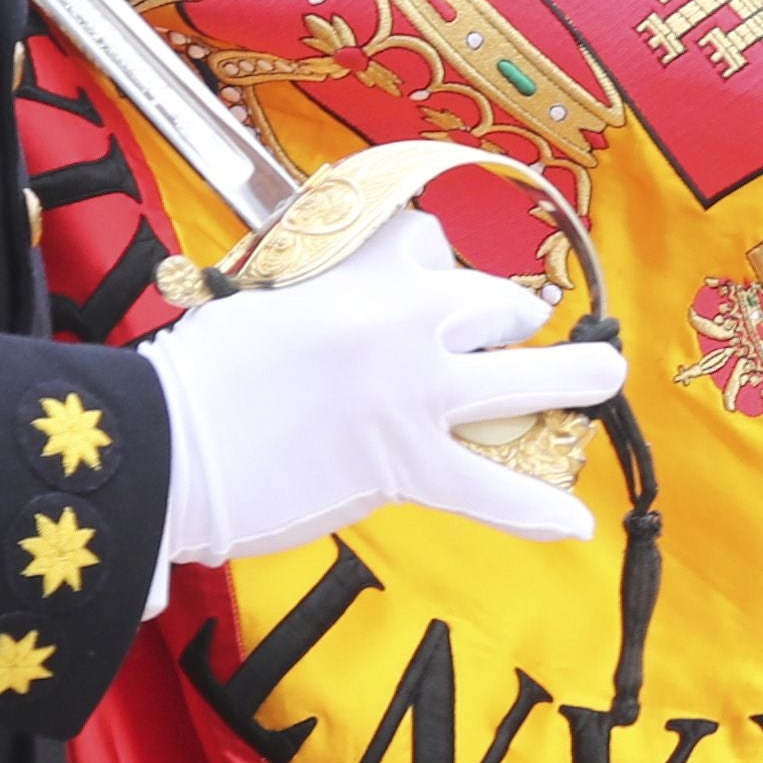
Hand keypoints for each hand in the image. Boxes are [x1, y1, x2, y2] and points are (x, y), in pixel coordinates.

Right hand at [145, 208, 629, 566]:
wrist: (163, 443)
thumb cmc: (194, 378)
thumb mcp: (257, 300)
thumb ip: (314, 300)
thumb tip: (333, 314)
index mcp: (355, 269)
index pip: (427, 240)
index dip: (437, 264)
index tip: (432, 280)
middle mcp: (401, 319)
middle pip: (498, 303)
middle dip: (514, 320)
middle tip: (513, 337)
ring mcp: (414, 392)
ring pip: (529, 380)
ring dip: (577, 381)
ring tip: (599, 383)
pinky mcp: (407, 463)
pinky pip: (493, 489)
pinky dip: (536, 510)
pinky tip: (573, 522)